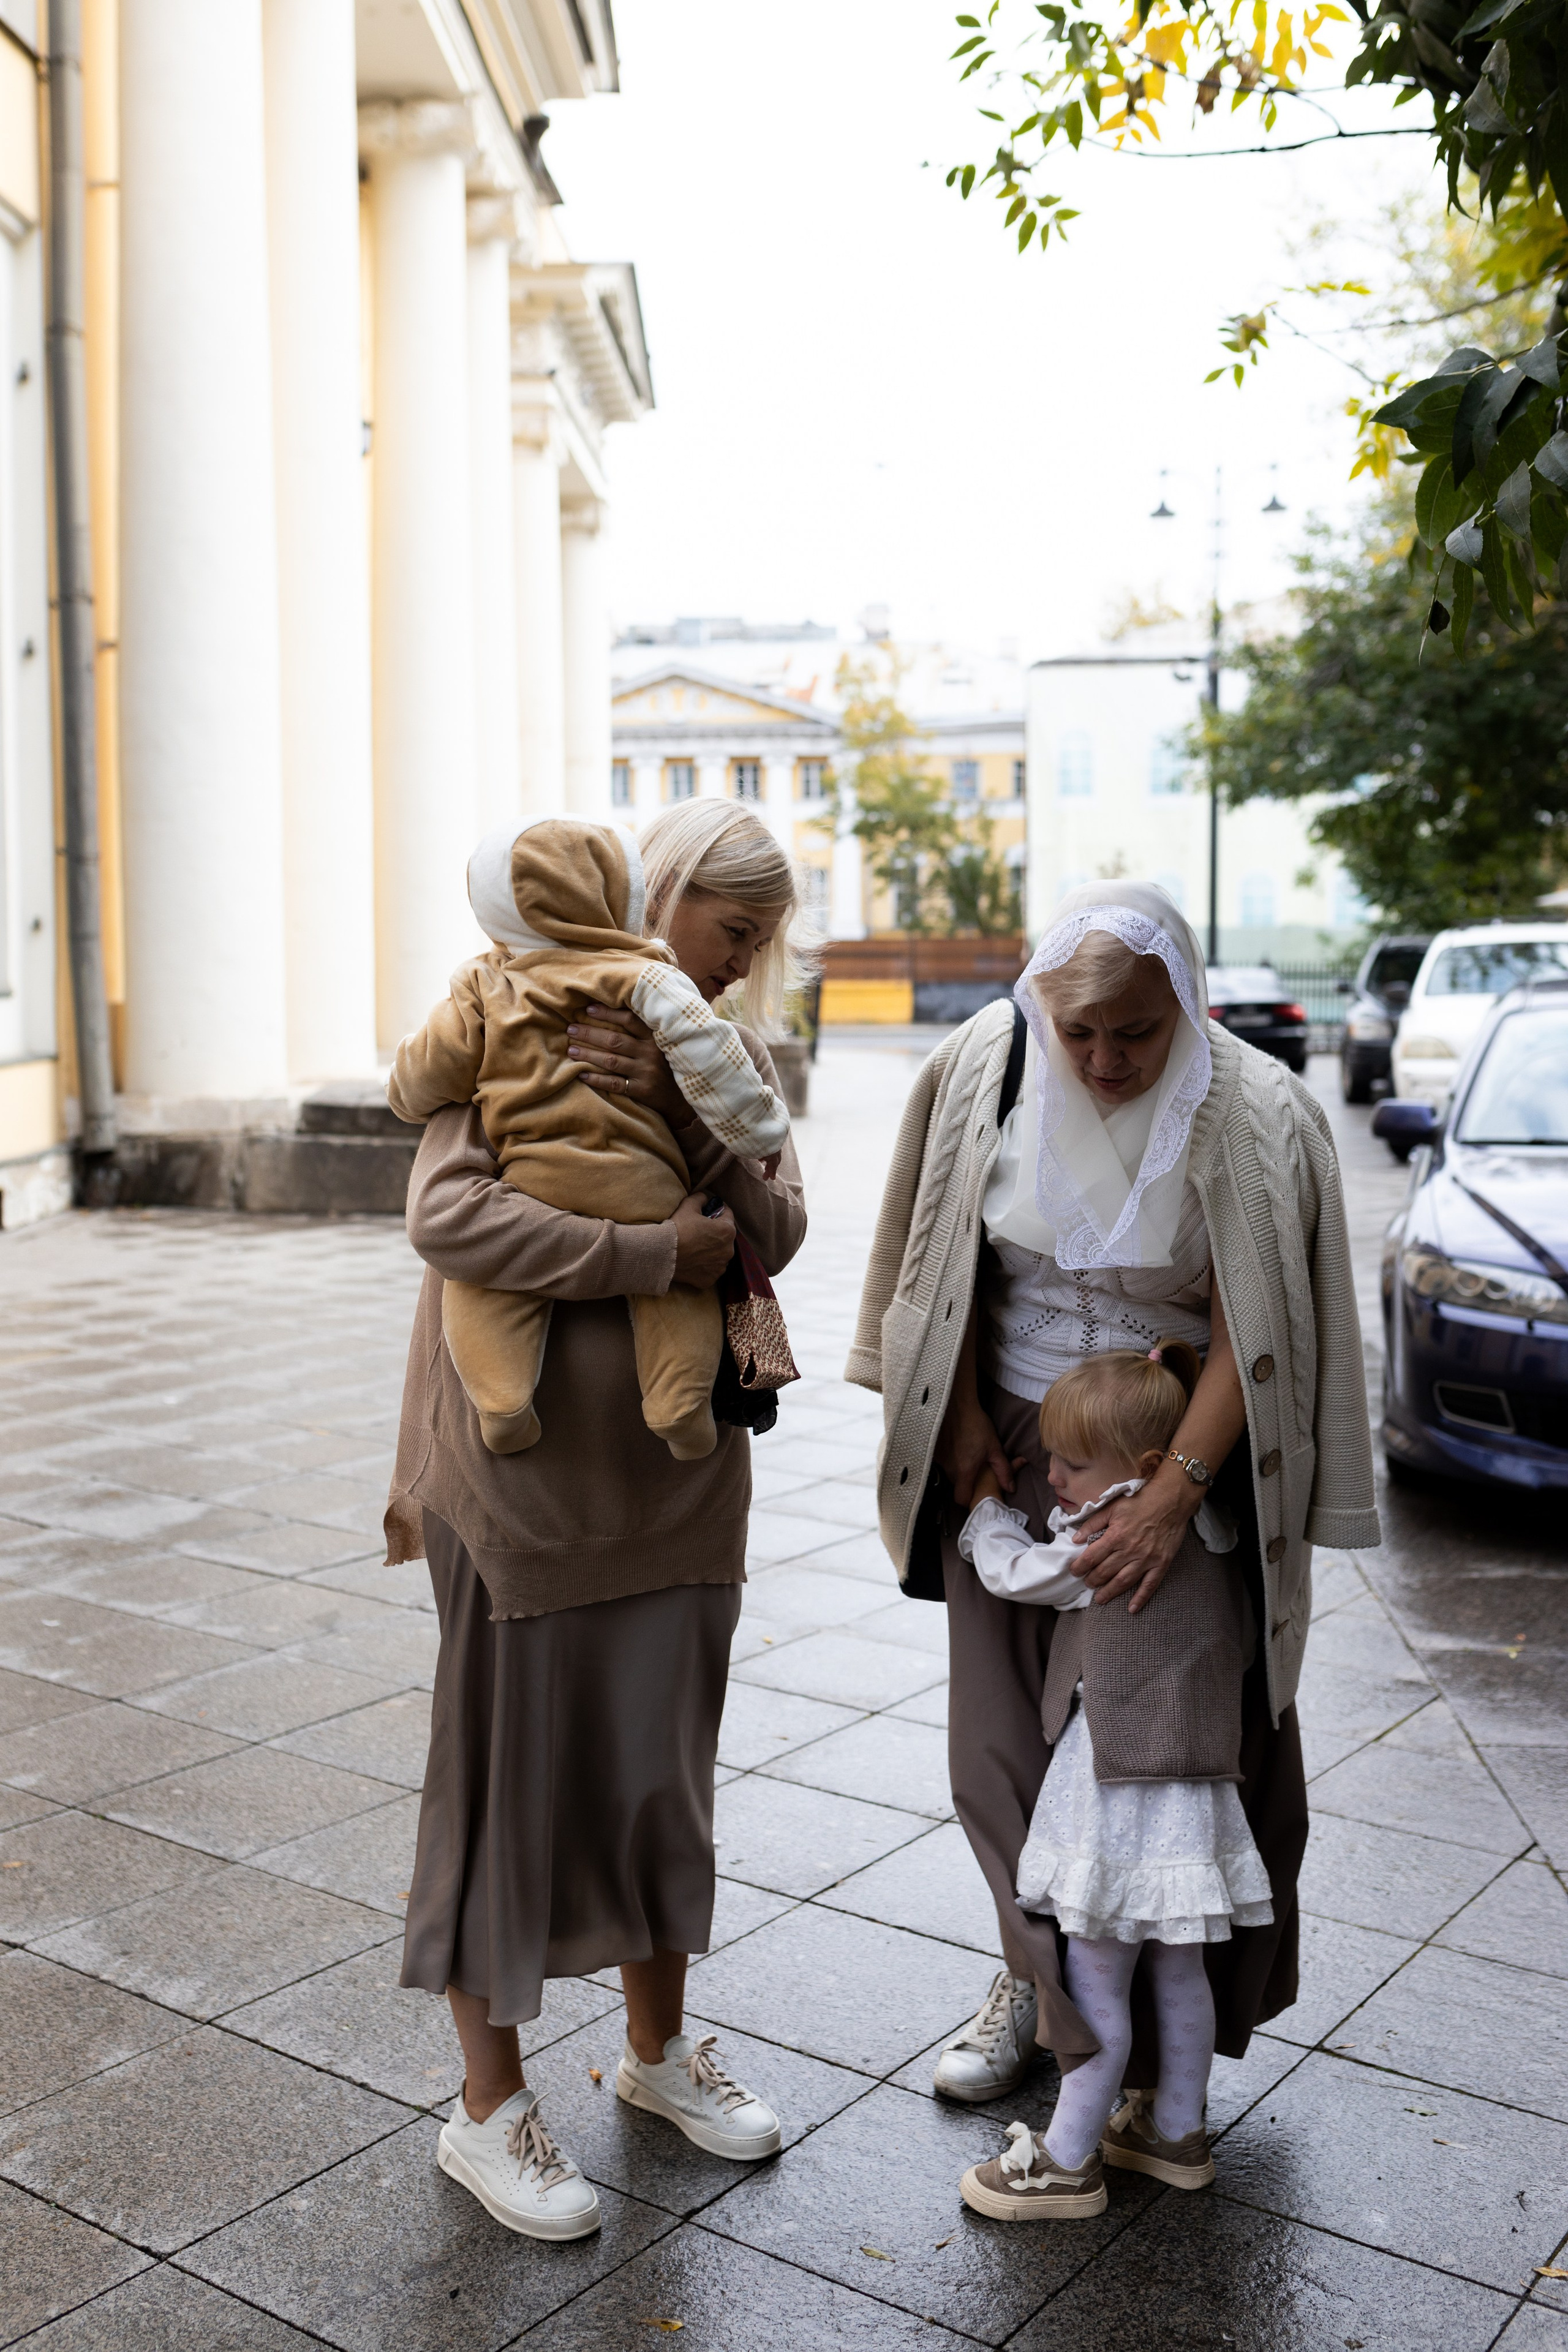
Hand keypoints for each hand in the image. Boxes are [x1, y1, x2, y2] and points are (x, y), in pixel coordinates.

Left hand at [567, 1003, 690, 1127]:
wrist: (682, 1098)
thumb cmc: (666, 1067)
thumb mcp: (661, 1046)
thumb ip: (643, 1032)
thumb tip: (613, 1014)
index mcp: (654, 1038)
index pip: (629, 1020)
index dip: (608, 1014)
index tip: (588, 1010)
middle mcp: (650, 1053)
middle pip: (615, 1040)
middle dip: (590, 1034)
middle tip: (571, 1029)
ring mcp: (645, 1073)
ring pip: (611, 1061)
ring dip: (588, 1055)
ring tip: (571, 1050)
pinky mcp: (641, 1090)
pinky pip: (614, 1084)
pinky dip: (596, 1079)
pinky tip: (582, 1075)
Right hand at [670, 1191, 734, 1286]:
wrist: (662, 1254)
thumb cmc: (678, 1228)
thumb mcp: (688, 1205)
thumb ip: (701, 1198)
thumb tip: (705, 1198)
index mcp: (727, 1231)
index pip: (728, 1215)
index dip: (718, 1210)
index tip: (710, 1210)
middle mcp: (729, 1250)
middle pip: (724, 1237)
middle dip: (715, 1232)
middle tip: (699, 1230)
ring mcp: (720, 1267)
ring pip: (719, 1255)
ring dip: (711, 1250)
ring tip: (695, 1247)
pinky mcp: (710, 1279)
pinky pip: (710, 1270)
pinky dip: (704, 1266)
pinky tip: (693, 1261)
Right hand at [936, 1397, 1015, 1510]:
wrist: (957, 1405)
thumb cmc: (977, 1426)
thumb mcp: (994, 1448)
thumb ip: (1003, 1470)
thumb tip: (1011, 1489)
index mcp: (964, 1471)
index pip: (961, 1498)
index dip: (969, 1498)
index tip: (975, 1491)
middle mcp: (948, 1468)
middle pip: (955, 1485)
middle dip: (965, 1480)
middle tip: (975, 1466)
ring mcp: (938, 1459)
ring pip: (948, 1473)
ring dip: (956, 1468)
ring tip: (965, 1453)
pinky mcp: (932, 1451)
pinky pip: (941, 1462)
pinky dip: (948, 1458)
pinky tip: (956, 1446)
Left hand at [1070, 1462, 1199, 1613]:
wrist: (1171, 1500)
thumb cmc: (1140, 1501)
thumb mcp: (1112, 1507)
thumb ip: (1093, 1523)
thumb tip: (1076, 1538)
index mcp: (1115, 1536)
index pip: (1091, 1557)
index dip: (1080, 1566)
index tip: (1073, 1571)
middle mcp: (1129, 1550)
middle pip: (1105, 1572)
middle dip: (1092, 1580)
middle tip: (1086, 1584)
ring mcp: (1146, 1559)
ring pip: (1123, 1581)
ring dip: (1110, 1592)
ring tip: (1100, 1599)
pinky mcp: (1161, 1564)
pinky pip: (1150, 1585)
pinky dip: (1140, 1598)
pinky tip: (1132, 1608)